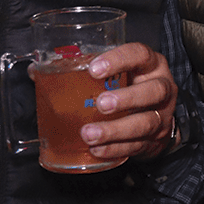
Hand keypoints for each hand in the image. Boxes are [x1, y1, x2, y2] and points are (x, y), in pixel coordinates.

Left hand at [79, 42, 177, 160]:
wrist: (158, 118)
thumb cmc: (131, 87)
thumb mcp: (121, 72)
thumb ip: (91, 70)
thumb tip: (40, 71)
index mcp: (151, 65)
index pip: (140, 54)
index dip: (119, 60)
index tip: (94, 69)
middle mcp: (163, 88)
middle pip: (154, 90)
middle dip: (127, 98)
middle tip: (101, 104)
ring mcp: (162, 116)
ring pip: (146, 123)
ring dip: (116, 130)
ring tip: (90, 133)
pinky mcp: (155, 141)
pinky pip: (137, 146)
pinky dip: (115, 148)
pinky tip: (96, 149)